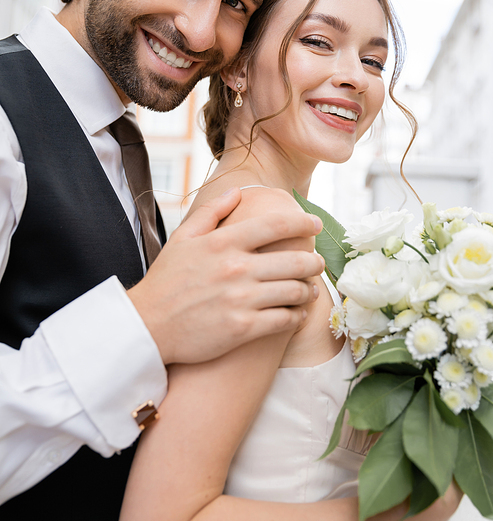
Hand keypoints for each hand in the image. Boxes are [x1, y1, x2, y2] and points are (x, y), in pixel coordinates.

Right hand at [127, 188, 323, 363]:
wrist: (147, 326)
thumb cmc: (166, 281)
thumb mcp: (183, 238)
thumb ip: (212, 211)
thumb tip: (237, 191)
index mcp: (223, 242)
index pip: (276, 224)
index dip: (303, 221)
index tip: (316, 222)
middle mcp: (236, 268)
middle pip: (295, 260)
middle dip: (314, 261)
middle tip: (318, 262)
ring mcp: (241, 300)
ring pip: (295, 291)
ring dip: (309, 290)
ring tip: (310, 290)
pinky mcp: (243, 328)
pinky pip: (284, 319)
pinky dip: (297, 316)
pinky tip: (297, 313)